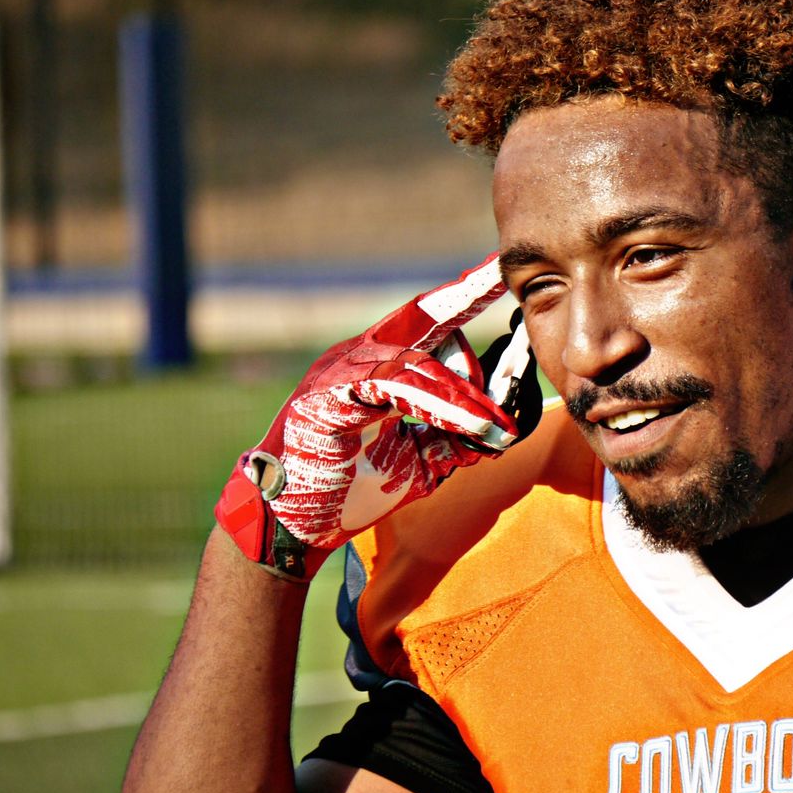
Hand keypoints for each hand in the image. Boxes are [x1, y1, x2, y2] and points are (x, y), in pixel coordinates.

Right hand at [213, 256, 541, 580]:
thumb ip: (454, 437)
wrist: (291, 524)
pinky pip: (398, 387)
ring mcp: (340, 370)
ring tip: (496, 428)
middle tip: (498, 394)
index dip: (464, 292)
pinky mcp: (328, 394)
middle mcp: (358, 354)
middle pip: (429, 324)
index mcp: (377, 363)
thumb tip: (502, 427)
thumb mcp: (418, 461)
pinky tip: (473, 426)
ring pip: (420, 360)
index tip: (497, 268)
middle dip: (472, 347)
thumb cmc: (349, 488)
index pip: (427, 317)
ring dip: (467, 397)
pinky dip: (443, 407)